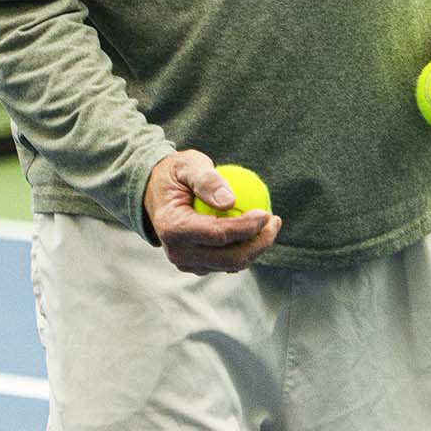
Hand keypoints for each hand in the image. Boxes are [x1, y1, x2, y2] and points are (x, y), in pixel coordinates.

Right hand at [143, 149, 281, 272]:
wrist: (155, 192)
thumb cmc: (175, 174)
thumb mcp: (188, 165)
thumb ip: (206, 180)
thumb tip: (230, 201)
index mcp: (173, 228)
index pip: (218, 235)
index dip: (247, 227)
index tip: (266, 213)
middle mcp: (178, 252)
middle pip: (229, 258)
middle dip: (260, 243)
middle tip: (275, 221)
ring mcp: (186, 263)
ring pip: (231, 264)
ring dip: (256, 247)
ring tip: (271, 223)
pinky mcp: (196, 266)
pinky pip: (227, 262)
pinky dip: (245, 248)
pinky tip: (258, 229)